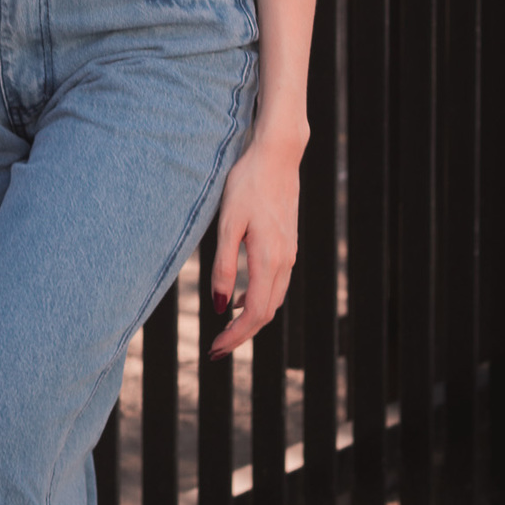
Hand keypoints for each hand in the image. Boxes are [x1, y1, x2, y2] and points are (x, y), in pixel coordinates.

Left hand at [207, 133, 299, 356]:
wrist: (277, 156)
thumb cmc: (247, 183)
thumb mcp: (228, 223)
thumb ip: (224, 266)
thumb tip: (220, 306)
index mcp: (269, 259)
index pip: (256, 314)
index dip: (236, 336)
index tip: (215, 349)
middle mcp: (285, 261)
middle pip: (267, 312)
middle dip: (242, 334)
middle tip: (216, 349)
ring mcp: (289, 253)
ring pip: (273, 299)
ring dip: (251, 318)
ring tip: (226, 328)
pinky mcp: (288, 244)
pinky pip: (276, 283)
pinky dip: (259, 298)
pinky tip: (240, 295)